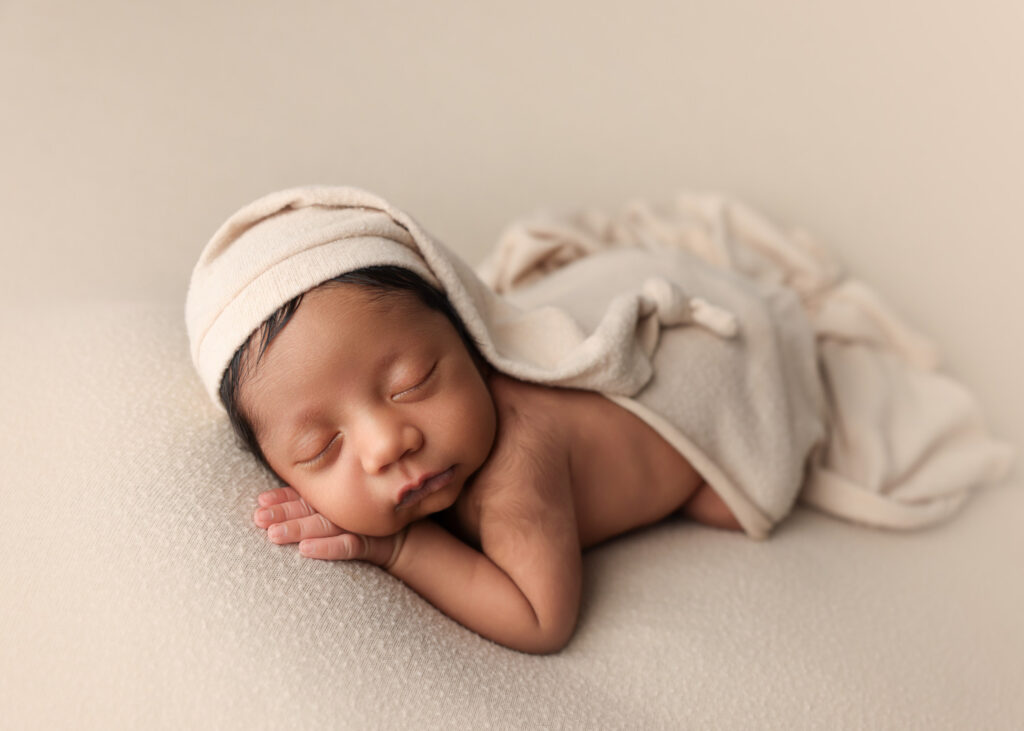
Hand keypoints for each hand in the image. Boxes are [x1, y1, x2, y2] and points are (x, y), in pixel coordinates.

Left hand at [252, 486, 404, 566]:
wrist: (403, 540)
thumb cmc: (362, 524)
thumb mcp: (337, 511)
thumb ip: (311, 504)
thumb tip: (267, 503)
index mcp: (332, 499)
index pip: (303, 496)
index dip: (282, 498)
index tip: (261, 501)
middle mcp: (342, 508)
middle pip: (307, 509)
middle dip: (282, 513)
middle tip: (259, 518)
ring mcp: (355, 525)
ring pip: (321, 526)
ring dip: (297, 530)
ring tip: (273, 535)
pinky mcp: (368, 544)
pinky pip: (346, 546)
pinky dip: (326, 548)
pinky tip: (305, 551)